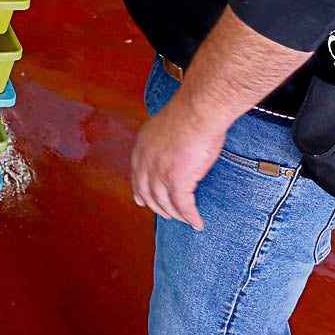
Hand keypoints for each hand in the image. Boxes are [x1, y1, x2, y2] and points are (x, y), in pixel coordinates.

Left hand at [131, 97, 225, 230]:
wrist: (198, 110)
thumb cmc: (190, 112)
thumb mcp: (166, 125)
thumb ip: (164, 140)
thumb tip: (173, 147)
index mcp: (142, 145)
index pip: (136, 174)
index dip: (139, 190)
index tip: (140, 200)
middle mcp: (146, 161)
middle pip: (148, 192)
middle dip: (157, 206)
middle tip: (168, 215)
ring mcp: (160, 172)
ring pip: (166, 203)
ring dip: (176, 214)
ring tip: (186, 220)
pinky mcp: (177, 181)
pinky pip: (184, 206)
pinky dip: (191, 217)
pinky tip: (197, 223)